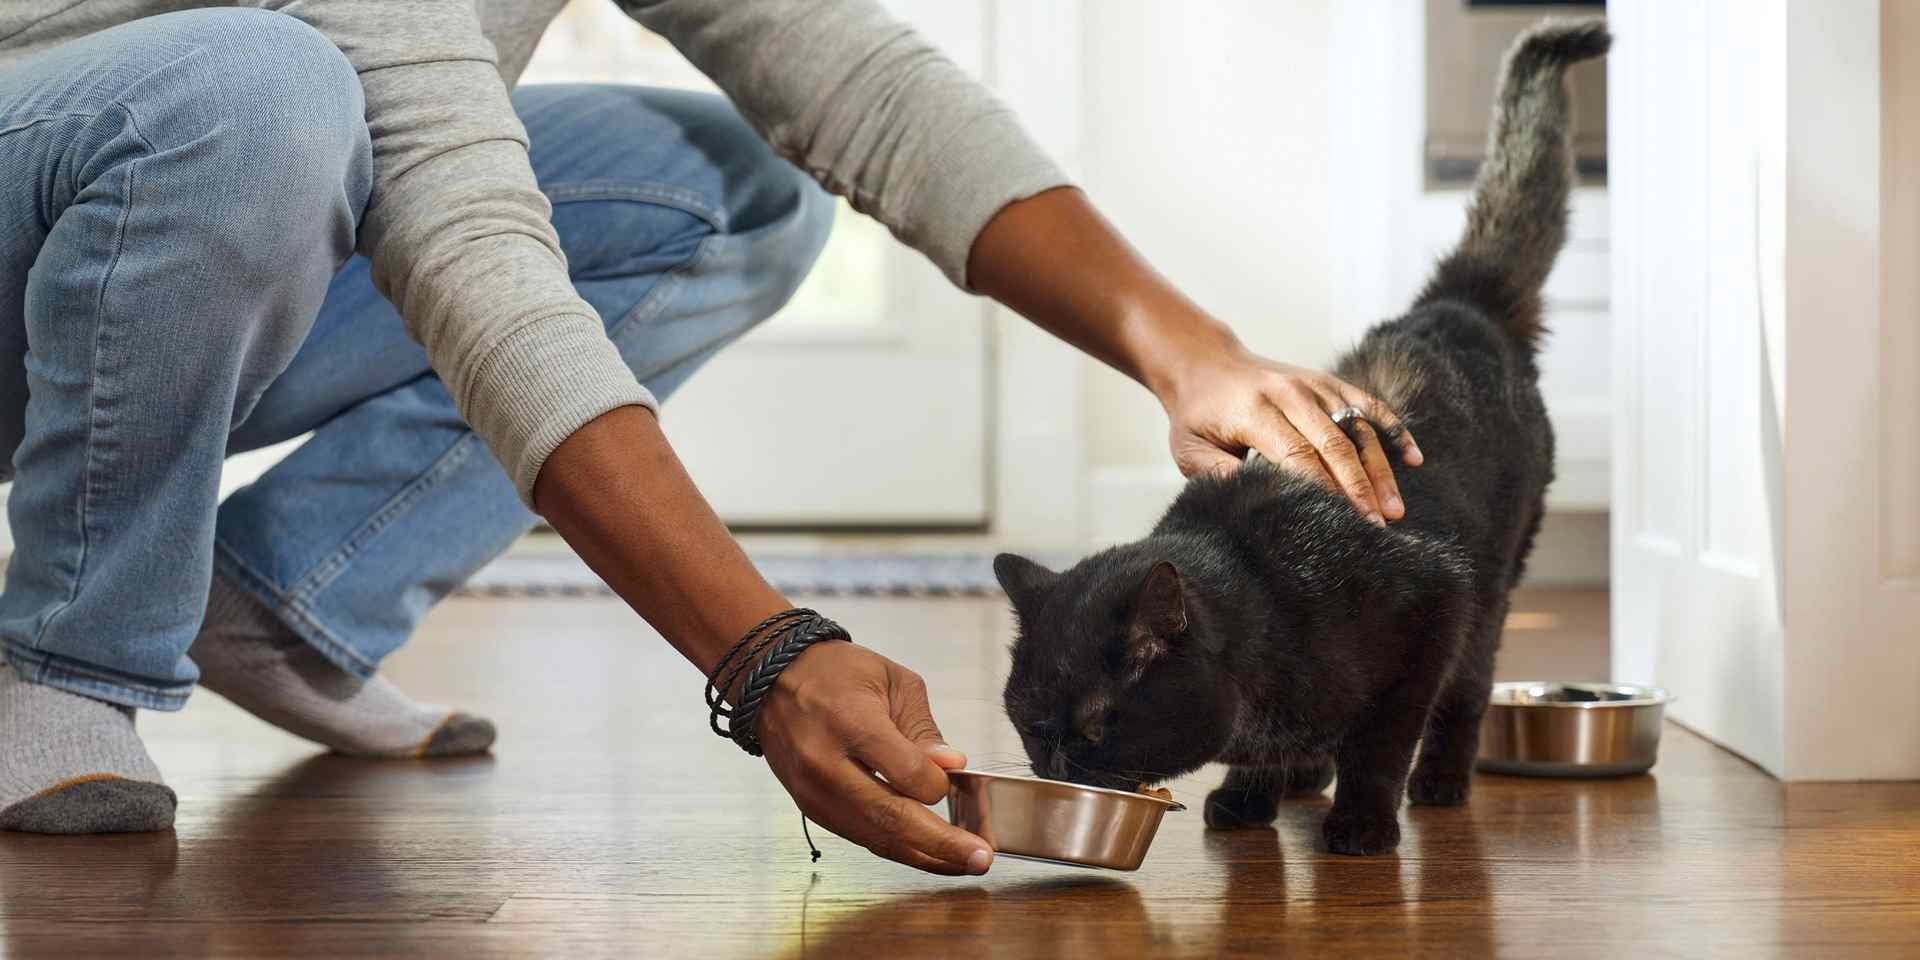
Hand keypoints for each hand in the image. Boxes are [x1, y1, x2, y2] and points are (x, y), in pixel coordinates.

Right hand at [756, 642, 992, 875]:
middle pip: (891, 817)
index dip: (938, 785)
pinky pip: (859, 836)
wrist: (774, 679)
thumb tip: (952, 766)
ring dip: (923, 855)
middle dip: (942, 843)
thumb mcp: (892, 681)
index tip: (952, 779)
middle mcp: (826, 763)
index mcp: (851, 722)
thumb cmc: (835, 672)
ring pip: (875, 837)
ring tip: (961, 862)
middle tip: (980, 857)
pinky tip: (925, 852)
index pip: (907, 774)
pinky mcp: (810, 808)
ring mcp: (813, 791)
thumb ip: (923, 729)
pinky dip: (895, 846)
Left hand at [1160, 345, 1422, 523]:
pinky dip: (1394, 429)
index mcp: (1255, 410)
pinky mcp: (1328, 382)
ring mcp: (1313, 384)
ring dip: (1380, 468)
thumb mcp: (1191, 450)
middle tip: (1378, 525)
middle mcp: (1290, 393)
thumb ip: (1219, 475)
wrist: (1205, 364)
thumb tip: (1254, 504)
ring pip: (1357, 427)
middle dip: (1358, 487)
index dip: (1324, 489)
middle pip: (1334, 443)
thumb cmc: (1197, 417)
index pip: (1298, 455)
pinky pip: (1368, 404)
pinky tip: (1414, 458)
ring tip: (1395, 509)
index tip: (1343, 523)